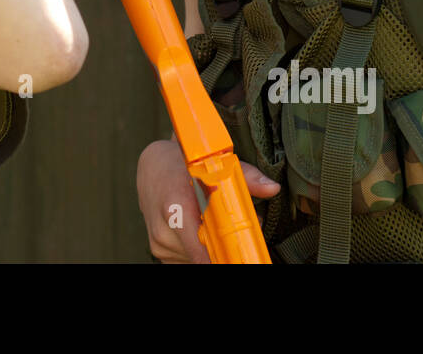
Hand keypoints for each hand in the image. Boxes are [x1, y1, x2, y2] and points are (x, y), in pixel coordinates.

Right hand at [136, 138, 278, 262]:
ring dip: (213, 248)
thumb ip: (244, 176)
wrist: (151, 167)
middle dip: (226, 245)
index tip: (242, 254)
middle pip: (207, 254)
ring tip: (215, 224)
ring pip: (199, 259)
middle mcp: (163, 231)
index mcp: (175, 207)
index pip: (201, 250)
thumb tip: (272, 188)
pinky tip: (201, 229)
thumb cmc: (180, 164)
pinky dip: (201, 249)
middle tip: (237, 230)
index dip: (226, 255)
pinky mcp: (160, 252)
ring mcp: (160, 244)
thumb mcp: (210, 163)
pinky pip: (189, 259)